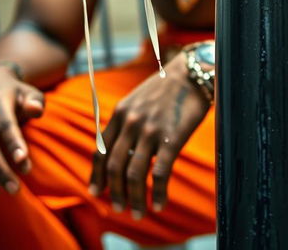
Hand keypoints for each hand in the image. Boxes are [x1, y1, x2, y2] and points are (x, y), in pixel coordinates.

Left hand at [89, 54, 210, 218]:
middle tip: (118, 208)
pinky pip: (160, 174)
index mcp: (120, 113)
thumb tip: (120, 151)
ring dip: (134, 199)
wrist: (191, 74)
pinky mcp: (171, 139)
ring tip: (138, 213)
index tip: (95, 191)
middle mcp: (131, 123)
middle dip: (114, 192)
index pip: (100, 150)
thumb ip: (126, 122)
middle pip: (114, 166)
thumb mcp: (137, 100)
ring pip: (134, 174)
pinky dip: (159, 194)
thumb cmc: (166, 88)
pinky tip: (160, 204)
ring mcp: (150, 131)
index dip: (96, 175)